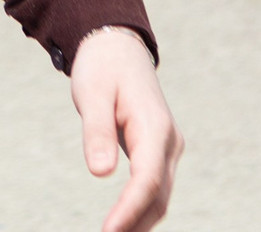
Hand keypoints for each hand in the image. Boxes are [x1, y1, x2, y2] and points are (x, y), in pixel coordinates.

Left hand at [72, 28, 181, 231]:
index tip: (109, 231)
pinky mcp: (159, 151)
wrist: (117, 47)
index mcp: (154, 127)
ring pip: (159, 196)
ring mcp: (167, 147)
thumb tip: (100, 173)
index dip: (129, 209)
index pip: (147, 179)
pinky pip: (154, 187)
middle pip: (157, 194)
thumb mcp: (92, 94)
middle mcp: (168, 141)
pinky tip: (122, 224)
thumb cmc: (102, 68)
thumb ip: (96, 132)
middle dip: (135, 224)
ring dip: (140, 221)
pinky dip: (140, 208)